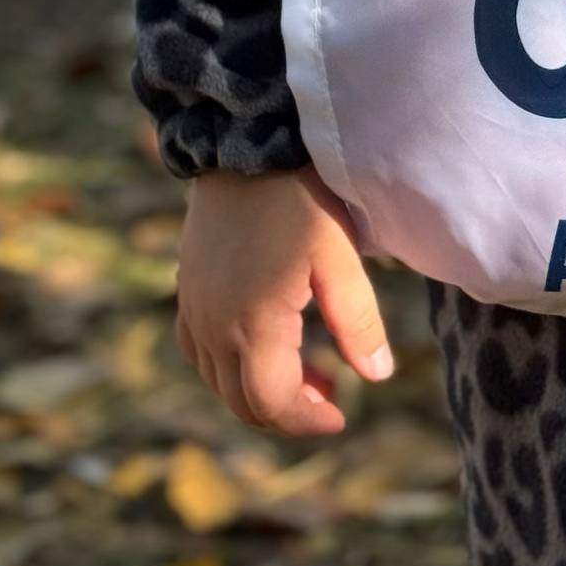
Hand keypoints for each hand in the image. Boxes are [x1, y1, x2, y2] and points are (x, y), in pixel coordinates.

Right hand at [174, 164, 396, 435]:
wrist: (244, 144)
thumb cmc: (300, 198)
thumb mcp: (339, 257)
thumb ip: (357, 321)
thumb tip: (377, 376)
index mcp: (252, 325)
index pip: (271, 403)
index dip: (306, 421)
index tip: (342, 413)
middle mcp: (213, 326)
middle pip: (242, 401)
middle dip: (288, 410)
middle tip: (332, 392)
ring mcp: (194, 308)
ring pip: (218, 380)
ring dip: (260, 389)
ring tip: (310, 369)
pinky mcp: (187, 289)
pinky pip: (199, 350)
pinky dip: (231, 365)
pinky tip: (264, 342)